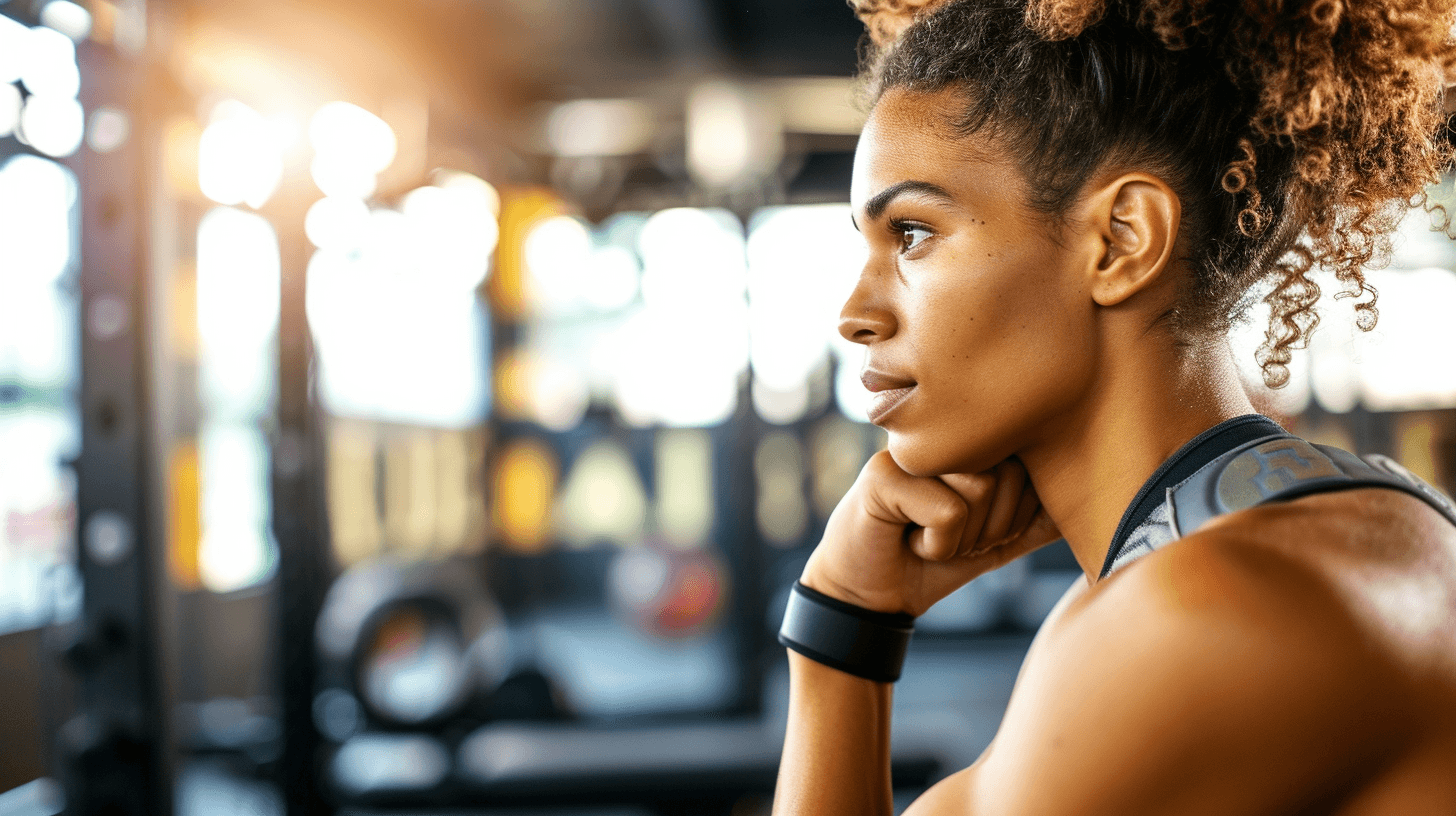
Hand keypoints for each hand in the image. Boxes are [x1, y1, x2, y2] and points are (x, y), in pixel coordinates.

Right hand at [800, 451, 1060, 616]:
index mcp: (970, 440)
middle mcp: (942, 433)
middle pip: (1008, 475)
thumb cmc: (934, 560)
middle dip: (989, 528)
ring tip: (929, 536)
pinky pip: (948, 511)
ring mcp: (910, 448)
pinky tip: (908, 540)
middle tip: (950, 535)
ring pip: (981, 489)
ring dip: (961, 538)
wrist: (869, 594)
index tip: (981, 531)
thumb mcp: (1000, 539)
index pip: (1031, 464)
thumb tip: (1103, 504)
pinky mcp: (881, 473)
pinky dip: (937, 546)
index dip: (1017, 514)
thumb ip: (1042, 518)